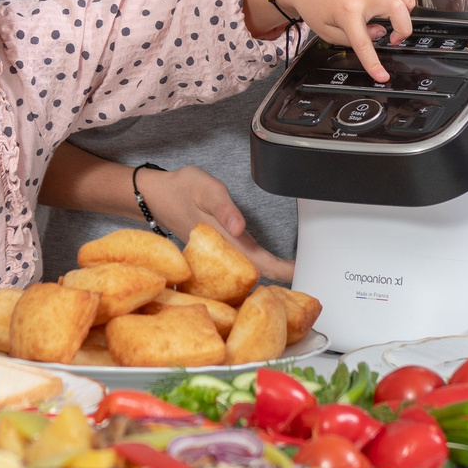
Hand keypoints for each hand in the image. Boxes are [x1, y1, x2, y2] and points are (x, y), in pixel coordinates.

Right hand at [135, 165, 293, 283]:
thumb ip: (224, 209)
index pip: (261, 264)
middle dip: (284, 277)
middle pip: (260, 273)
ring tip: (298, 271)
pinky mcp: (219, 249)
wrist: (157, 196)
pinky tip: (271, 265)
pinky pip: (242, 264)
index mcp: (227, 241)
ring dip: (273, 273)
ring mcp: (221, 253)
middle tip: (311, 274)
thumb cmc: (183, 190)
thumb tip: (240, 228)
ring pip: (250, 271)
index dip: (284, 271)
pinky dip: (259, 266)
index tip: (304, 272)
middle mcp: (226, 252)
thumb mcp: (205, 190)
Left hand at [269, 0, 414, 80]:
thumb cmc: (312, 4)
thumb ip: (352, 39)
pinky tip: (398, 4)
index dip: (374, 63)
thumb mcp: (326, 31)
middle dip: (404, 28)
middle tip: (394, 39)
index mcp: (347, 11)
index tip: (381, 76)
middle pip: (396, 7)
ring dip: (407, 5)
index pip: (364, 42)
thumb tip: (379, 35)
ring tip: (399, 18)